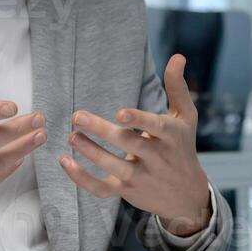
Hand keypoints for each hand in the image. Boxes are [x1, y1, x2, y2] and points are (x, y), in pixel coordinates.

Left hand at [59, 54, 211, 237]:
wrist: (186, 194)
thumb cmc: (182, 147)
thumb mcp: (186, 118)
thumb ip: (177, 87)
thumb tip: (177, 56)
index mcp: (170, 136)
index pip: (155, 127)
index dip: (138, 120)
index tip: (119, 113)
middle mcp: (156, 158)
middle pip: (128, 144)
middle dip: (101, 131)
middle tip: (77, 116)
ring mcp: (140, 176)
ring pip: (112, 166)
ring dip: (90, 151)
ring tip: (71, 136)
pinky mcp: (126, 191)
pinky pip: (102, 189)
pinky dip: (82, 179)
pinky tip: (65, 163)